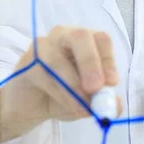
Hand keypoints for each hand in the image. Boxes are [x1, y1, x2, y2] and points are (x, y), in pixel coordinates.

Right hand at [0, 26, 121, 143]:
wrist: (30, 104)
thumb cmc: (63, 95)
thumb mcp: (88, 101)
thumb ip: (103, 102)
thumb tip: (116, 105)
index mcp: (87, 42)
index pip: (101, 39)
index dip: (108, 59)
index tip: (112, 83)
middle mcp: (66, 36)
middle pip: (80, 37)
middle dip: (90, 63)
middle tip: (95, 88)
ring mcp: (44, 45)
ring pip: (58, 59)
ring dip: (72, 86)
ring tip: (81, 107)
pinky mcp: (27, 60)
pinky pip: (42, 73)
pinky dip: (57, 91)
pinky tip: (63, 102)